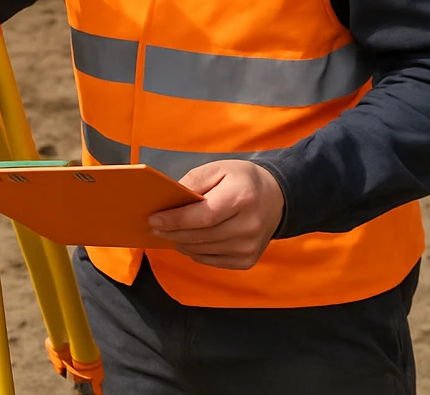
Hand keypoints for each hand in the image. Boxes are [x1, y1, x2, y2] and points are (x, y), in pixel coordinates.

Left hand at [148, 160, 284, 269]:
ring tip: (167, 233)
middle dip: (173, 232)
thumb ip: (194, 182)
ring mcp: (249, 247)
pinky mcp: (247, 261)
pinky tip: (187, 242)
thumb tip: (170, 200)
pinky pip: (213, 261)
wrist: (277, 198)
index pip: (204, 216)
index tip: (154, 218)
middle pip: (202, 236)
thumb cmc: (242, 180)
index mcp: (242, 198)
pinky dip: (195, 252)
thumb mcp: (219, 168)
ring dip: (181, 243)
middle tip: (153, 227)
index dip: (176, 220)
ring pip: (204, 251)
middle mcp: (249, 226)